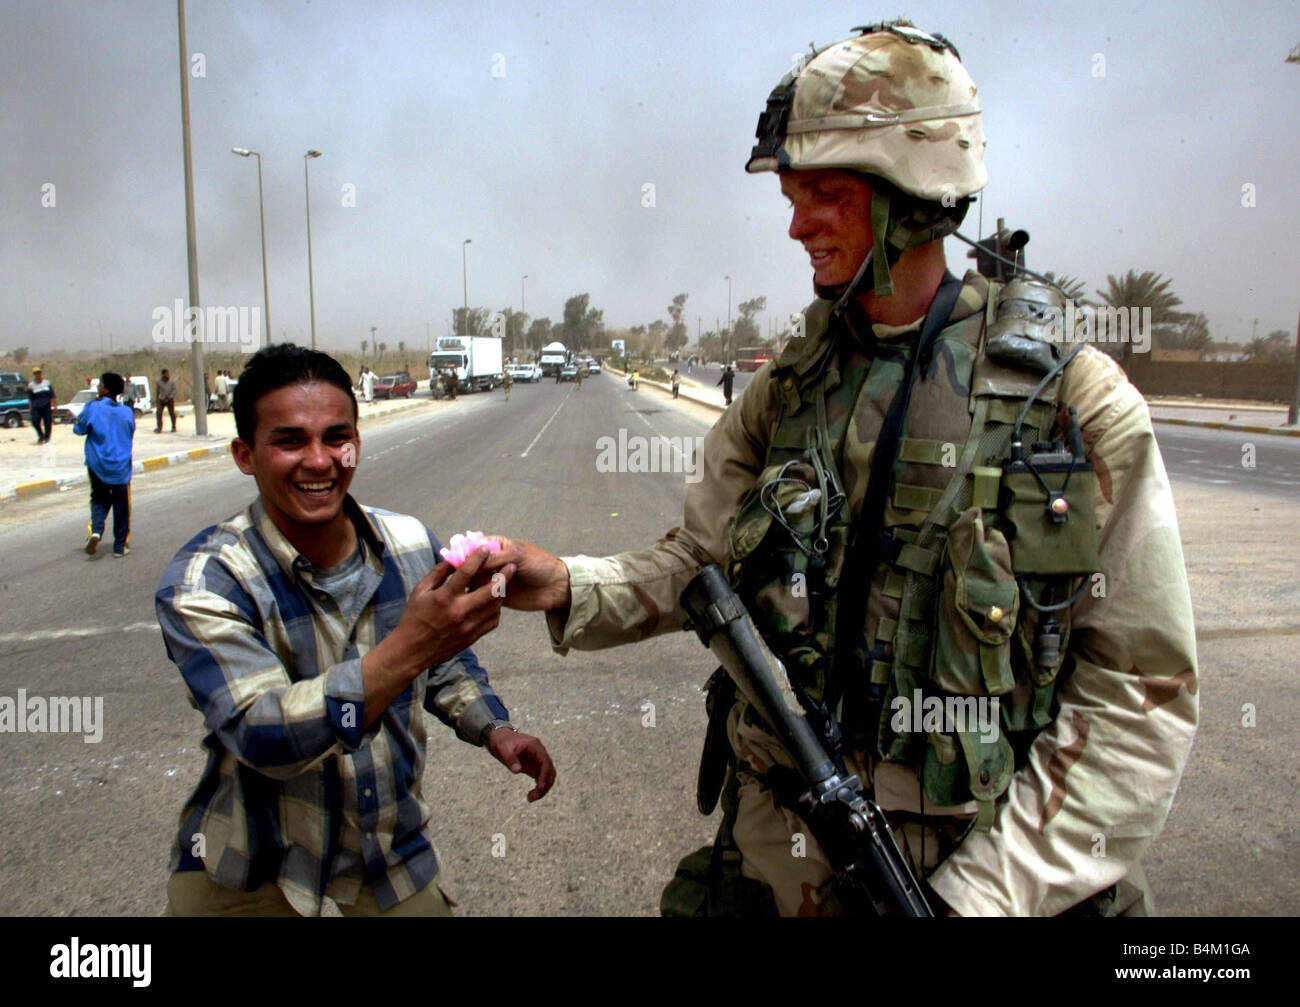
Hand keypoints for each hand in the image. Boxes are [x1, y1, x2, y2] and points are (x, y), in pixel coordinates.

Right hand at [386, 547, 515, 672]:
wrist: (413, 651)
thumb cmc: (414, 617)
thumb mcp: (420, 591)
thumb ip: (438, 573)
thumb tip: (454, 557)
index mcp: (444, 597)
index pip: (466, 572)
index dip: (478, 557)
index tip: (486, 548)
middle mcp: (459, 611)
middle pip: (490, 590)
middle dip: (504, 575)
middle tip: (512, 565)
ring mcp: (468, 626)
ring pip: (495, 605)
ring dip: (501, 592)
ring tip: (502, 582)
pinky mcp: (472, 637)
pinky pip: (493, 620)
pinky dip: (496, 609)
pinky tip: (493, 602)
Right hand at [475, 537, 571, 611]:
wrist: (555, 586)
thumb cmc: (540, 565)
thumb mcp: (517, 556)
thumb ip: (494, 558)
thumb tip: (471, 562)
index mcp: (495, 546)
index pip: (473, 547)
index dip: (466, 554)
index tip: (462, 562)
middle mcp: (491, 561)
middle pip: (470, 565)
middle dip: (469, 571)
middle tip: (476, 576)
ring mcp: (492, 578)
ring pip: (474, 581)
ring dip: (477, 585)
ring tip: (490, 586)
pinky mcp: (496, 594)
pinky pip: (482, 595)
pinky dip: (483, 596)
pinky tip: (492, 596)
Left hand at [486, 729, 555, 801]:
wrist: (499, 738)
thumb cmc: (502, 741)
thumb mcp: (504, 748)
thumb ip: (511, 759)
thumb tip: (517, 771)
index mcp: (535, 746)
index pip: (546, 762)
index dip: (545, 775)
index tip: (540, 787)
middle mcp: (539, 754)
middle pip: (550, 771)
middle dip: (545, 785)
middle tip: (533, 797)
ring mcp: (537, 761)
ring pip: (547, 776)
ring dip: (543, 788)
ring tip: (531, 798)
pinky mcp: (533, 767)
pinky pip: (541, 778)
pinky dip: (539, 787)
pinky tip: (531, 795)